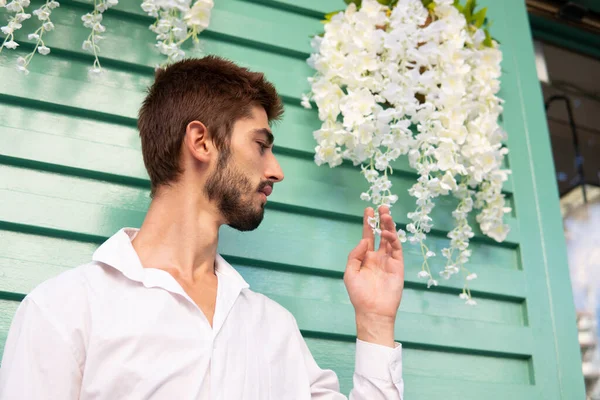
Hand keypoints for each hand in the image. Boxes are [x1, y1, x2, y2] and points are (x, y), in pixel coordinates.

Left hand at [344, 206, 404, 346]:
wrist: (372, 310)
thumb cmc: (359, 294)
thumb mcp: (350, 272)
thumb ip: (355, 255)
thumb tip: (365, 241)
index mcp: (365, 257)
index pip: (368, 236)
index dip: (368, 223)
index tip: (369, 209)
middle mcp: (378, 257)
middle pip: (381, 234)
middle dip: (382, 220)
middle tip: (382, 207)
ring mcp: (389, 261)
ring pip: (391, 239)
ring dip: (389, 226)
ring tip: (386, 215)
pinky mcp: (398, 266)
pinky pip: (397, 249)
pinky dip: (394, 240)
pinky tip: (388, 233)